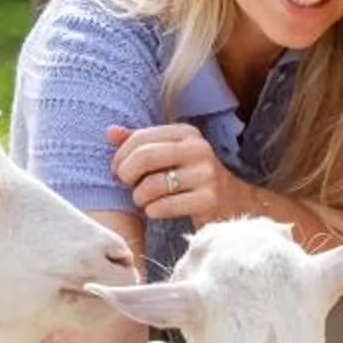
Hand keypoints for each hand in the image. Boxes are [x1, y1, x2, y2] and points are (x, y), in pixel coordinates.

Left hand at [109, 123, 249, 223]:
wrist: (232, 202)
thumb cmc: (189, 177)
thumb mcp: (168, 153)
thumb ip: (140, 142)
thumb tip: (110, 132)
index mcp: (186, 133)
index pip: (141, 138)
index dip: (120, 156)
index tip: (117, 171)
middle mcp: (199, 149)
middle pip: (144, 157)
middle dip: (126, 174)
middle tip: (127, 186)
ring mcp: (206, 174)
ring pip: (152, 185)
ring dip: (139, 197)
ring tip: (143, 200)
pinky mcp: (208, 200)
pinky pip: (165, 206)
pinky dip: (153, 210)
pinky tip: (155, 210)